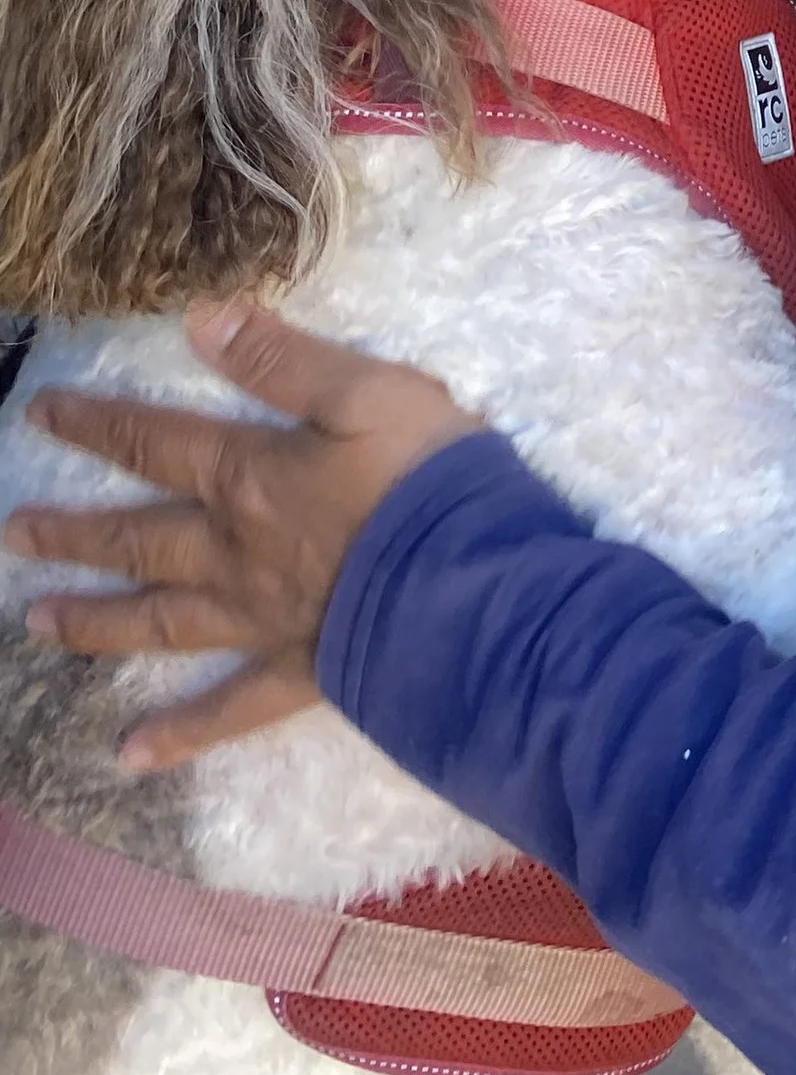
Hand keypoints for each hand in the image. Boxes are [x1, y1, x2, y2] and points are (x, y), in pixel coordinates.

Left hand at [1, 297, 480, 770]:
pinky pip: (226, 710)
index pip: (156, 442)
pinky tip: (131, 755)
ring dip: (95, 622)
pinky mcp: (296, 673)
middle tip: (16, 534)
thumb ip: (283, 359)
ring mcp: (259, 620)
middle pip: (139, 540)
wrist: (471, 586)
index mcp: (248, 478)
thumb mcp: (365, 390)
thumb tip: (201, 319)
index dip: (96, 423)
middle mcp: (233, 554)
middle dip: (73, 533)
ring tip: (38, 622)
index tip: (39, 413)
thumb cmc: (427, 477)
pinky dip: (178, 735)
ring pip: (159, 622)